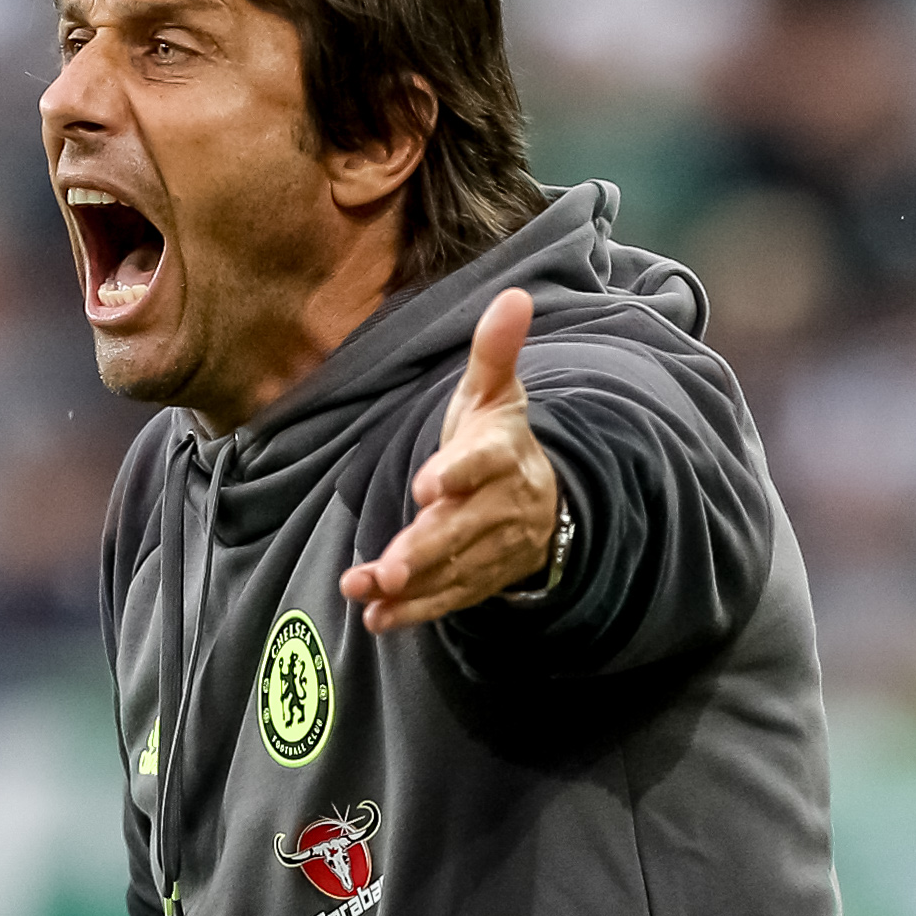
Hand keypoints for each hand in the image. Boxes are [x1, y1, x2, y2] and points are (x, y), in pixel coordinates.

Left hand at [340, 287, 557, 633]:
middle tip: (386, 566)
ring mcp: (492, 548)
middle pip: (462, 528)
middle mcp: (500, 505)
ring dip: (410, 585)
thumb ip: (495, 351)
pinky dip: (415, 611)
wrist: (547, 501)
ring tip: (367, 591)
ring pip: (452, 569)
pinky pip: (449, 598)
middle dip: (425, 548)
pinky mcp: (480, 578)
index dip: (458, 473)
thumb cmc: (501, 439)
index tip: (427, 485)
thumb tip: (514, 296)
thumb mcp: (497, 393)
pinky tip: (378, 619)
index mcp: (502, 454)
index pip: (484, 462)